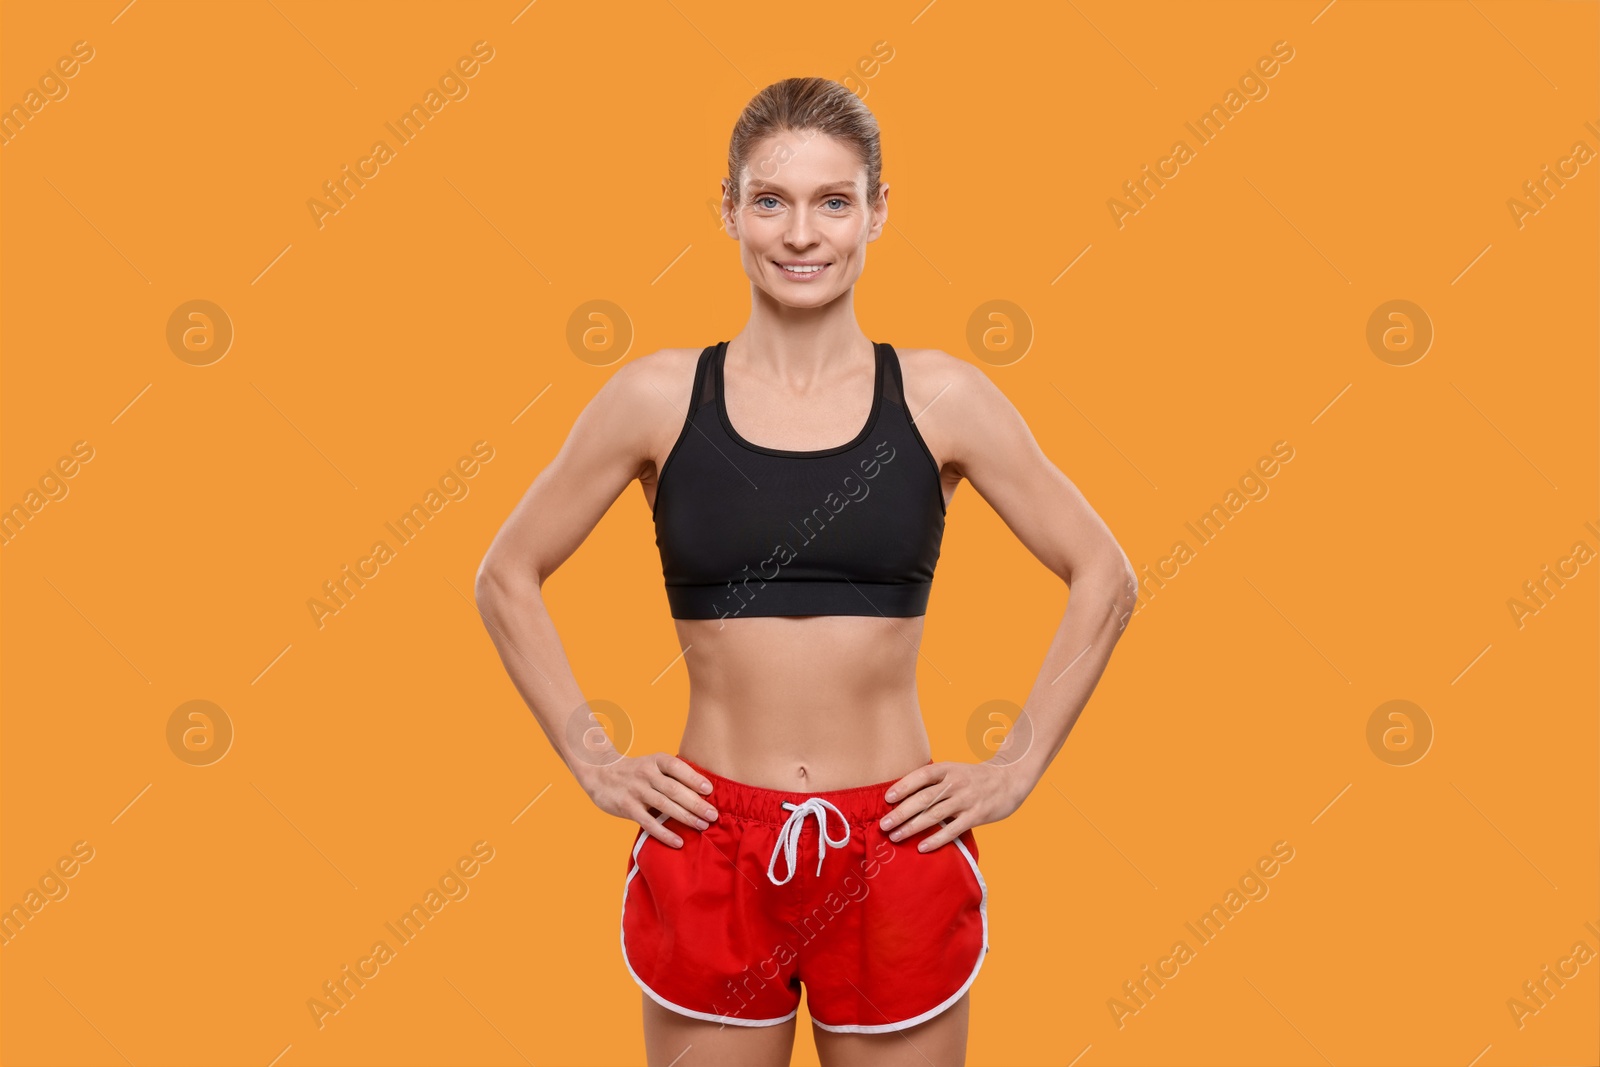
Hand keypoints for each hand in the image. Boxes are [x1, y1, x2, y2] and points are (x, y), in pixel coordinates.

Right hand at [581, 752, 718, 847]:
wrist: (600, 773)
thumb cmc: (635, 772)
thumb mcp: (652, 765)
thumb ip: (672, 776)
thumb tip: (704, 793)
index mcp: (656, 761)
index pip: (678, 767)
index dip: (694, 778)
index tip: (710, 790)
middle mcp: (646, 774)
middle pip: (674, 789)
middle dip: (696, 803)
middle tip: (713, 815)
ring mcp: (636, 790)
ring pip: (664, 806)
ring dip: (685, 817)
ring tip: (702, 826)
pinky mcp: (627, 807)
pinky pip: (648, 822)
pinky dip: (664, 833)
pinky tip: (678, 842)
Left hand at [879, 760, 1026, 850]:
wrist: (1008, 780)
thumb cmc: (973, 778)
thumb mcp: (954, 771)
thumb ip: (933, 781)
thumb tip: (902, 796)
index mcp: (947, 769)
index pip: (922, 776)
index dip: (904, 786)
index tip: (887, 798)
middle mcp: (955, 783)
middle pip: (923, 798)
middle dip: (901, 813)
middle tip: (883, 825)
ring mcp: (966, 800)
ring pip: (934, 815)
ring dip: (912, 827)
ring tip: (896, 837)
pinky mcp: (976, 815)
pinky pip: (952, 830)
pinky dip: (936, 840)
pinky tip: (921, 847)